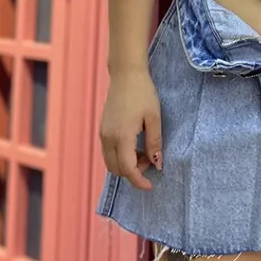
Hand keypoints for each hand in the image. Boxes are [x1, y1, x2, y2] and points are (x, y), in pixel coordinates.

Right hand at [99, 70, 161, 191]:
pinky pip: (108, 152)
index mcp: (122, 137)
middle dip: (134, 173)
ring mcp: (103, 134)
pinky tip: (135, 145)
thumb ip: (155, 143)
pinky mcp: (103, 129)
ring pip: (111, 163)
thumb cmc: (143, 93)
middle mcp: (108, 138)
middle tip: (151, 161)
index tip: (151, 186)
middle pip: (117, 170)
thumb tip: (157, 165)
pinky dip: (121, 156)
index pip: (128, 170)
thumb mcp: (154, 118)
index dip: (139, 181)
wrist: (126, 74)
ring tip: (144, 153)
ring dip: (126, 165)